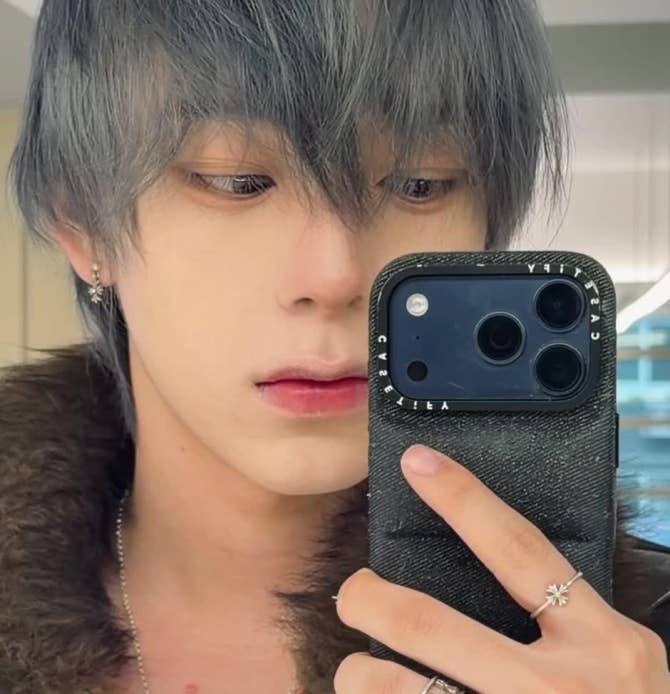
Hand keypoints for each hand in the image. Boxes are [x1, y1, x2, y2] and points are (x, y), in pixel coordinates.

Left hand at [333, 444, 669, 692]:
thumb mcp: (622, 663)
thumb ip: (567, 618)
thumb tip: (485, 563)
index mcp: (603, 645)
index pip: (518, 550)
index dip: (462, 498)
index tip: (415, 461)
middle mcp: (559, 692)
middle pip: (431, 628)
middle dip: (370, 602)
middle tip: (353, 593)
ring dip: (360, 678)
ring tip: (354, 673)